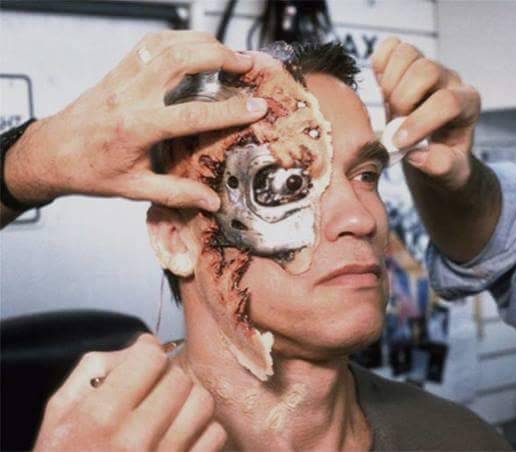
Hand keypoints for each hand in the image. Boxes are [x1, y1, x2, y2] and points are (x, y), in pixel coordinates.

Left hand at [5, 31, 267, 210]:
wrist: (52, 152)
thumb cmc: (89, 170)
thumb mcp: (133, 188)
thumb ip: (176, 193)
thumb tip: (211, 201)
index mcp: (137, 128)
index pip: (193, 114)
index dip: (229, 111)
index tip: (256, 106)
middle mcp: (131, 96)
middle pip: (180, 60)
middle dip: (220, 56)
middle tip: (247, 63)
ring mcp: (123, 78)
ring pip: (166, 44)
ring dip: (202, 42)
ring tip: (228, 52)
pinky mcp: (119, 70)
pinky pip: (151, 43)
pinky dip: (179, 39)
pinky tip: (196, 45)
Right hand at [34, 334, 225, 451]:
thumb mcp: (59, 413)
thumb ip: (96, 368)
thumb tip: (143, 344)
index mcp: (100, 417)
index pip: (151, 357)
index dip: (148, 354)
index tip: (143, 364)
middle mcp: (135, 439)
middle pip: (180, 378)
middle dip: (168, 376)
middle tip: (155, 389)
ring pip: (202, 402)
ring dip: (189, 399)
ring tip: (171, 409)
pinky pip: (215, 435)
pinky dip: (203, 429)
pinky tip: (182, 433)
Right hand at [371, 37, 480, 189]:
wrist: (432, 149)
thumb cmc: (443, 160)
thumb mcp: (450, 173)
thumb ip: (440, 166)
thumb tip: (417, 155)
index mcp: (468, 104)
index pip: (447, 102)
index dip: (419, 122)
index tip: (400, 143)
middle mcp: (450, 79)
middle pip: (425, 70)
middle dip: (402, 100)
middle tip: (395, 124)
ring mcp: (427, 67)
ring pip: (406, 54)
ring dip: (389, 84)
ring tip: (389, 109)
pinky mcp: (406, 62)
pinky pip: (390, 48)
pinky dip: (379, 65)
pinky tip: (382, 90)